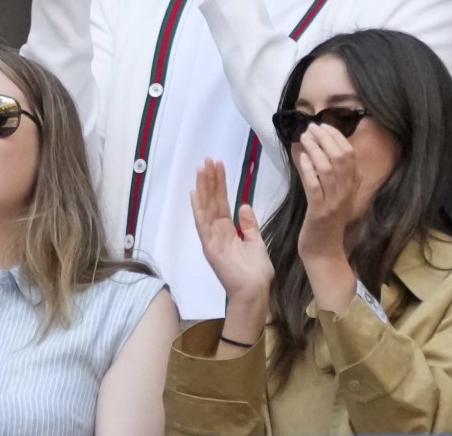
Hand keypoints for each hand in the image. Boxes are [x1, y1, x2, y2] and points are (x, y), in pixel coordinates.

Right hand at [190, 158, 273, 306]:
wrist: (255, 292)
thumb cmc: (256, 272)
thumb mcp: (256, 243)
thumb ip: (249, 225)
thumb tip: (243, 205)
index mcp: (228, 231)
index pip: (221, 202)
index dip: (219, 184)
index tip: (218, 166)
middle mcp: (217, 232)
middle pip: (212, 201)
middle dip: (210, 180)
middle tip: (208, 160)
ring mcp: (212, 238)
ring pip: (206, 208)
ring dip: (203, 188)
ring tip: (202, 168)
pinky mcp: (210, 246)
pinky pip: (202, 224)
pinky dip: (198, 208)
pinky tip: (195, 193)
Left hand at [294, 124, 360, 264]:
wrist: (324, 251)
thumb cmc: (327, 221)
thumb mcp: (335, 194)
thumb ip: (331, 174)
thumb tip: (318, 148)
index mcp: (353, 185)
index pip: (350, 154)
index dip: (336, 137)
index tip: (323, 125)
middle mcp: (347, 192)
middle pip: (341, 157)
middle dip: (326, 138)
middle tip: (311, 127)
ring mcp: (334, 202)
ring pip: (328, 168)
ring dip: (315, 149)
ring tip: (304, 137)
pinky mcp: (320, 211)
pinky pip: (315, 185)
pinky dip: (309, 169)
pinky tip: (302, 158)